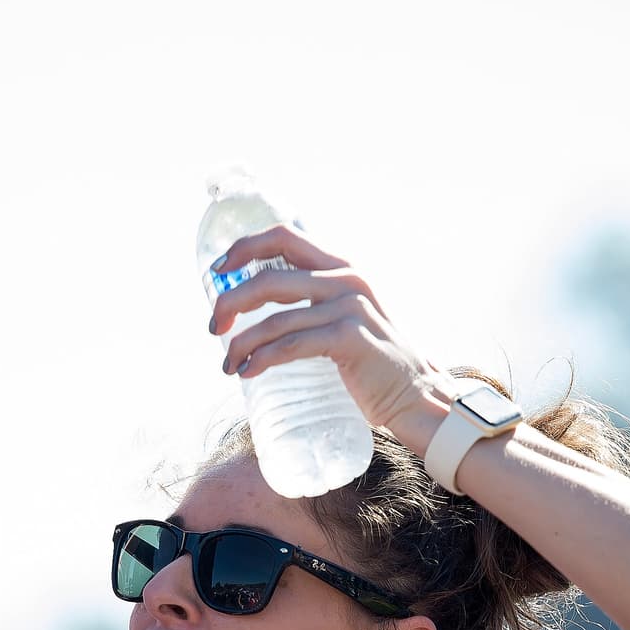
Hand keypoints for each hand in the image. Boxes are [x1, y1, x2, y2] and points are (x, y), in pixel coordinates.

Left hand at [210, 225, 458, 432]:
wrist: (413, 392)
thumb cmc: (371, 361)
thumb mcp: (344, 316)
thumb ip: (314, 302)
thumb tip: (259, 305)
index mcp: (340, 267)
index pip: (284, 237)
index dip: (244, 248)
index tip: (218, 272)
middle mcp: (346, 279)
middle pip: (268, 279)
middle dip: (231, 302)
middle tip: (215, 326)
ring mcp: (349, 307)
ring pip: (274, 320)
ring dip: (241, 344)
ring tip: (228, 365)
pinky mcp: (348, 338)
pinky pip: (290, 345)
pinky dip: (261, 360)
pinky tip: (247, 372)